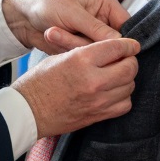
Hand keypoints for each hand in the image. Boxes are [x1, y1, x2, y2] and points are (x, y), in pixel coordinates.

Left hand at [2, 0, 129, 54]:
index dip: (120, 41)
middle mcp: (104, 21)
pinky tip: (54, 37)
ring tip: (54, 32)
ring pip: (95, 52)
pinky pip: (83, 56)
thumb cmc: (48, 5)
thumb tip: (120, 43)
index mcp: (107, 6)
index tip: (107, 48)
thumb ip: (97, 29)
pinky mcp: (82, 48)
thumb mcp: (73, 14)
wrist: (25, 18)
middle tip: (68, 32)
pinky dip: (67, 49)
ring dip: (73, 45)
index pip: (126, 27)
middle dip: (87, 42)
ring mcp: (92, 37)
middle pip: (111, 44)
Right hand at [13, 37, 139, 137]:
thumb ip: (87, 52)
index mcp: (81, 60)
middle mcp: (93, 80)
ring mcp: (97, 100)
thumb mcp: (60, 57)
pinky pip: (125, 105)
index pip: (117, 47)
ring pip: (130, 86)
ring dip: (126, 80)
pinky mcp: (97, 115)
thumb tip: (110, 49)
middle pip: (129, 68)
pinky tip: (114, 93)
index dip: (128, 44)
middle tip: (125, 60)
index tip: (132, 45)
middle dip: (130, 62)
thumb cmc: (39, 82)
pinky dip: (123, 98)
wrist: (28, 111)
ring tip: (117, 76)